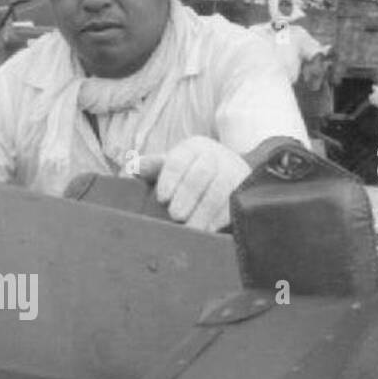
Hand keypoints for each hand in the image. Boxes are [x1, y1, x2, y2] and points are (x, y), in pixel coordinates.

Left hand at [136, 136, 250, 231]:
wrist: (229, 171)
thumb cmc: (190, 172)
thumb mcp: (170, 166)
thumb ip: (151, 168)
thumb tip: (132, 168)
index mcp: (191, 148)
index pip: (178, 160)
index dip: (170, 178)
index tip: (161, 198)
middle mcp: (214, 156)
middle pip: (201, 173)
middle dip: (187, 195)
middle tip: (175, 216)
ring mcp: (233, 170)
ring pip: (221, 188)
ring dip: (204, 211)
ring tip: (191, 229)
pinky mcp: (245, 187)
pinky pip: (235, 201)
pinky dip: (222, 217)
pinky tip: (209, 230)